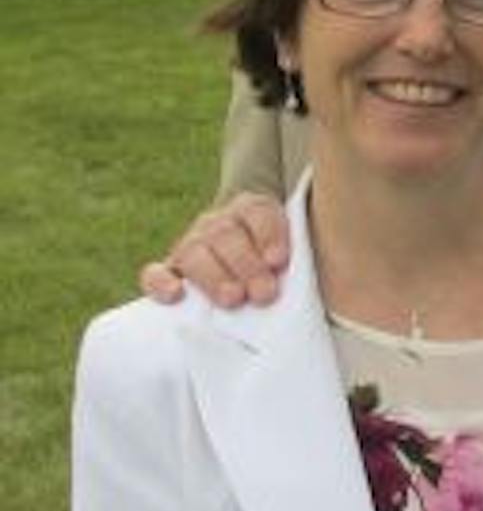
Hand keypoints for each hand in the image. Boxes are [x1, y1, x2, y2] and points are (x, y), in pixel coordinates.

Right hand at [140, 194, 289, 308]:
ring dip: (214, 277)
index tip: (278, 261)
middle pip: (225, 235)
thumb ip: (299, 257)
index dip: (267, 233)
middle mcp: (217, 224)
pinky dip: (161, 283)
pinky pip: (155, 273)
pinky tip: (175, 295)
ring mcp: (190, 246)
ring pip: (194, 253)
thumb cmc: (277, 265)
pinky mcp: (170, 272)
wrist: (244, 264)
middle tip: (264, 293)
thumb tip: (293, 275)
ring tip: (233, 299)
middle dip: (246, 265)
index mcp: (251, 211)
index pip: (257, 212)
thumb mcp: (292, 254)